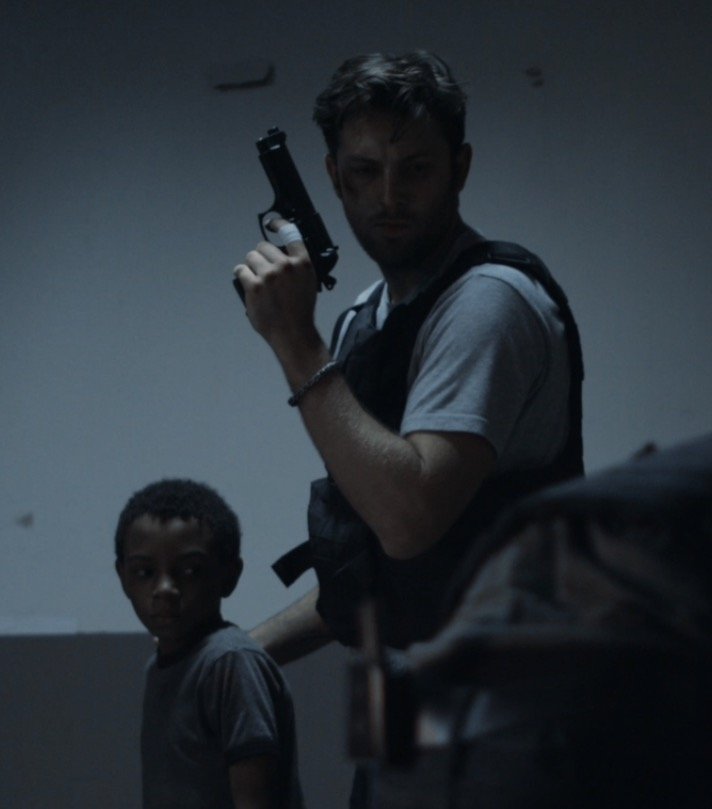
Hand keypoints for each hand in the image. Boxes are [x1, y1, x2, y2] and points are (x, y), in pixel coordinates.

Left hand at [234, 218, 319, 355]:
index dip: (278, 223)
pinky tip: (248, 285)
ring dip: (250, 267)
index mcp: (303, 263)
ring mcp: (269, 275)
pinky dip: (242, 276)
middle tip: (263, 272)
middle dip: (260, 257)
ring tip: (256, 281)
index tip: (270, 222)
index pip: (290, 233)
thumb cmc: (300, 311)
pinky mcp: (254, 285)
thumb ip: (296, 266)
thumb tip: (280, 255)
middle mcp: (286, 265)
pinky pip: (240, 270)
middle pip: (263, 246)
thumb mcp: (308, 283)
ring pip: (250, 257)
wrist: (292, 332)